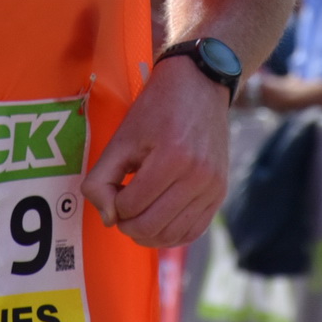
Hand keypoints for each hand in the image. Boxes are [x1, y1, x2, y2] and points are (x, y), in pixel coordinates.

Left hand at [82, 55, 229, 247]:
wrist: (199, 87)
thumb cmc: (156, 110)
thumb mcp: (121, 138)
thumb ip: (102, 179)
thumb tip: (108, 218)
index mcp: (172, 157)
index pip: (131, 206)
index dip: (114, 205)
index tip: (114, 189)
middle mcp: (199, 176)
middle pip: (152, 226)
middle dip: (127, 224)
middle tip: (120, 210)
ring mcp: (214, 187)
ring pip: (173, 235)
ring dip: (147, 234)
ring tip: (137, 216)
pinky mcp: (220, 193)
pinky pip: (194, 231)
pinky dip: (172, 235)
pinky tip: (157, 223)